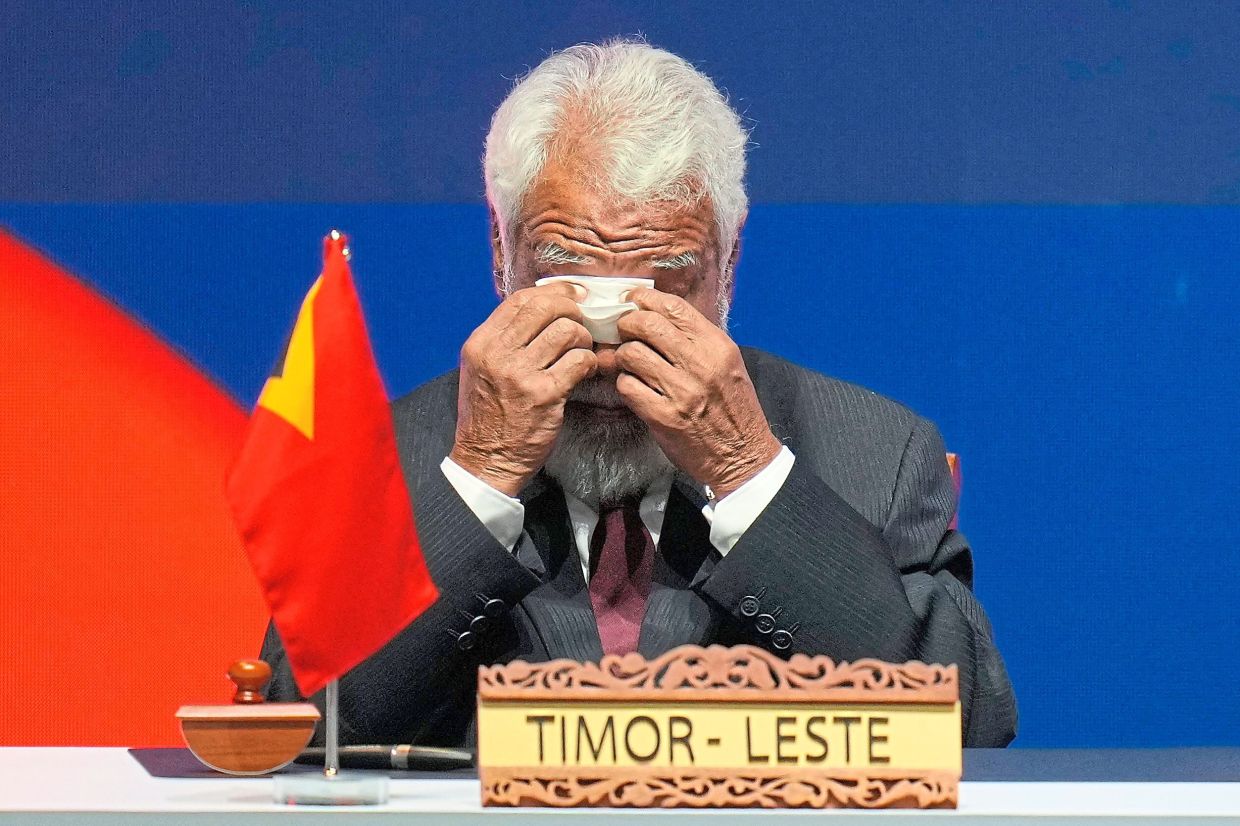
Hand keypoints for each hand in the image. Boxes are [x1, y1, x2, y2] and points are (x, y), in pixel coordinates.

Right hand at [451, 282, 596, 495]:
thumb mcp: (481, 369)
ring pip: (567, 331)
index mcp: (481, 343)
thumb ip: (505, 340)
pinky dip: (589, 362)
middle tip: (582, 324)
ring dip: (583, 339)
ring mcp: (520, 374)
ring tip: (582, 352)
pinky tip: (586, 371)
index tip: (573, 295)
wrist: (487, 459)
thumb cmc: (488, 415)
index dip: (553, 292)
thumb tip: (541, 310)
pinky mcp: (545, 395)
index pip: (520, 300)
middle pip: (545, 308)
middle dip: (572, 311)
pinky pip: (579, 361)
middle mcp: (497, 354)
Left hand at [614, 288, 781, 497]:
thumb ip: (697, 340)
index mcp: (717, 346)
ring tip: (630, 365)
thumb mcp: (728, 364)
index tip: (633, 301)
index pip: (674, 308)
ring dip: (623, 357)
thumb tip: (657, 316)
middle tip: (624, 333)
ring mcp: (681, 391)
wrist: (742, 456)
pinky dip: (624, 384)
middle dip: (627, 325)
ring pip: (631, 354)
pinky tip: (634, 389)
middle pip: (647, 325)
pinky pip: (627, 386)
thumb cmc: (733, 409)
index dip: (645, 299)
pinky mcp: (663, 416)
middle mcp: (700, 364)